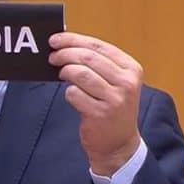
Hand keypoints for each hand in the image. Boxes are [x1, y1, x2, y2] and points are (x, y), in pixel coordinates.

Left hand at [48, 32, 142, 175]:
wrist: (118, 144)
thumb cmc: (112, 107)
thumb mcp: (115, 82)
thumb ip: (97, 63)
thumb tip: (66, 43)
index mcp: (131, 69)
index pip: (99, 46)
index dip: (74, 40)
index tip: (56, 39)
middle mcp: (127, 82)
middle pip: (88, 57)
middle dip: (65, 54)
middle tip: (52, 57)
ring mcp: (115, 99)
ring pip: (80, 73)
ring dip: (65, 71)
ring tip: (61, 74)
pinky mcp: (100, 114)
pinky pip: (74, 94)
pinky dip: (68, 92)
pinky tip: (72, 96)